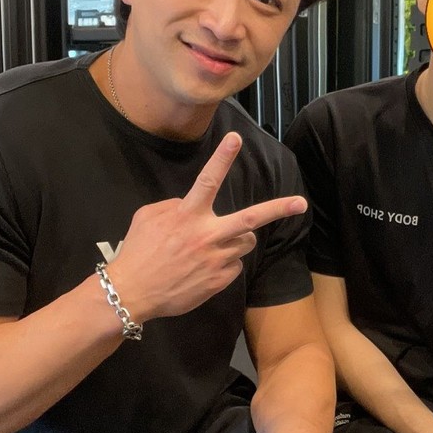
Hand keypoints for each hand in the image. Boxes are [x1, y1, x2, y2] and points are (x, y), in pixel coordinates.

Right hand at [108, 133, 306, 321]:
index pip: (208, 180)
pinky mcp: (220, 280)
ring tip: (211, 247)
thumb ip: (174, 205)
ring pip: (244, 242)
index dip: (223, 157)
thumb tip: (191, 204)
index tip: (236, 138)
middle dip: (278, 209)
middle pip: (251, 219)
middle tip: (301, 203)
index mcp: (187, 216)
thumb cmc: (138, 252)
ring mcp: (216, 260)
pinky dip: (224, 264)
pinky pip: (235, 265)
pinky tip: (202, 269)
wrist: (131, 293)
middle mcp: (207, 236)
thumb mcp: (148, 217)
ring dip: (235, 240)